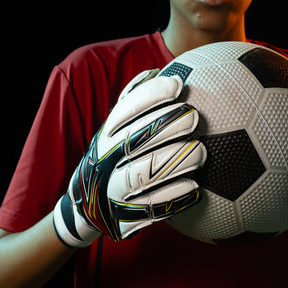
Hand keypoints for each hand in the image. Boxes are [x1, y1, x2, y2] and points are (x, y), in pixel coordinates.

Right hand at [53, 69, 206, 246]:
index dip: (151, 96)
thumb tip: (156, 70)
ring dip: (173, 163)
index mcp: (106, 136)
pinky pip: (150, 209)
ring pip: (141, 175)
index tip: (179, 86)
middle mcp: (105, 161)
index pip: (126, 111)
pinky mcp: (123, 217)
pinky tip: (195, 190)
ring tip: (201, 153)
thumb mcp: (114, 131)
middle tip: (194, 117)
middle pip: (133, 140)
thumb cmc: (113, 159)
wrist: (86, 207)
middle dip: (165, 127)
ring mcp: (112, 190)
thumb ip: (132, 103)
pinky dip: (173, 199)